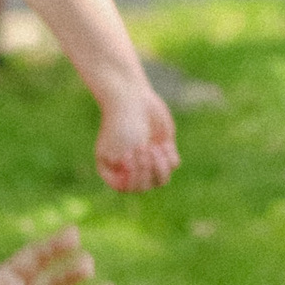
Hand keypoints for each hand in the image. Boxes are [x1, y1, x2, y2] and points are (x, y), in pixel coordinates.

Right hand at [95, 76, 178, 193]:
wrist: (133, 97)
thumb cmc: (123, 123)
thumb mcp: (123, 150)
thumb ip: (132, 172)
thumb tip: (145, 186)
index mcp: (112, 169)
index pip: (124, 188)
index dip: (132, 179)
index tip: (132, 158)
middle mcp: (130, 168)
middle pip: (144, 186)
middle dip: (146, 170)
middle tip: (144, 148)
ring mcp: (148, 160)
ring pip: (161, 180)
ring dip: (160, 167)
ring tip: (154, 148)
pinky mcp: (163, 150)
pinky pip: (172, 165)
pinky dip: (168, 156)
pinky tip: (162, 143)